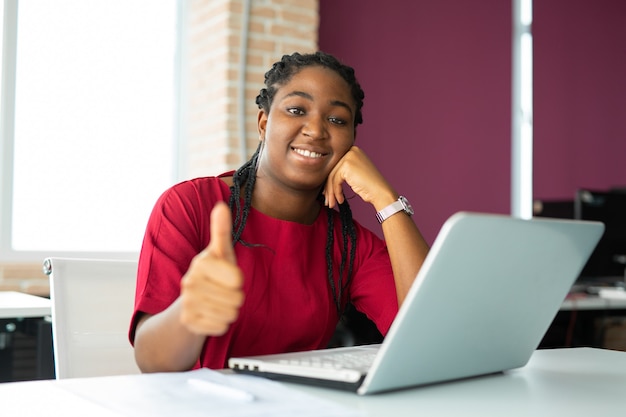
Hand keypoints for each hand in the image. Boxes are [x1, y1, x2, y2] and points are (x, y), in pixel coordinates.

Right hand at [179, 201, 243, 335]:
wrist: (190, 303)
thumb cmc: (212, 274)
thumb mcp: (220, 252)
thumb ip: (221, 230)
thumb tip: (221, 206)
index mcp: (200, 263)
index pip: (238, 280)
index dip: (238, 281)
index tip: (227, 277)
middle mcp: (190, 282)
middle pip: (236, 298)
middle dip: (235, 297)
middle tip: (222, 292)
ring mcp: (187, 303)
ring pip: (230, 314)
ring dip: (229, 310)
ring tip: (217, 302)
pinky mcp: (189, 322)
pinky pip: (221, 327)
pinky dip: (220, 324)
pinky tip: (210, 314)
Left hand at [324, 146, 396, 210]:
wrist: (380, 192)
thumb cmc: (370, 186)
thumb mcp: (355, 174)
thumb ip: (343, 172)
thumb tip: (327, 179)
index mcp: (354, 151)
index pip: (336, 166)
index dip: (330, 181)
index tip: (328, 192)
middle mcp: (351, 151)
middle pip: (333, 171)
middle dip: (329, 188)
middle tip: (328, 200)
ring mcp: (349, 157)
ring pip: (332, 176)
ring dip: (331, 192)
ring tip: (332, 203)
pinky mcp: (347, 165)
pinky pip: (335, 180)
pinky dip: (336, 192)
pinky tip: (340, 200)